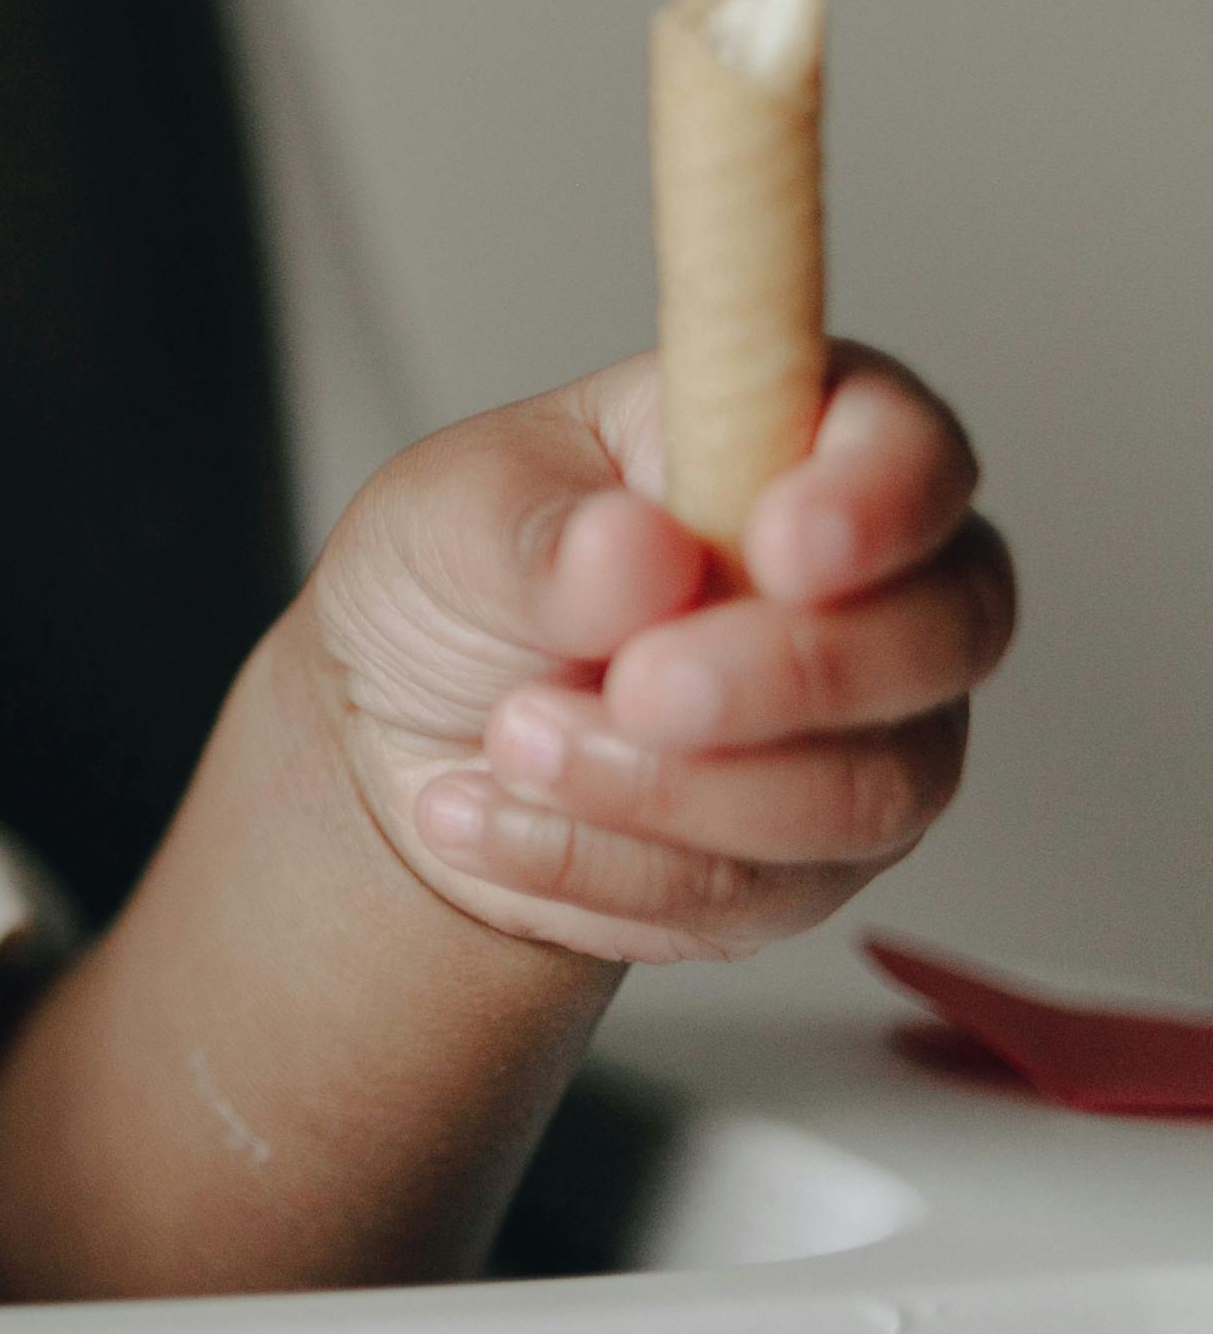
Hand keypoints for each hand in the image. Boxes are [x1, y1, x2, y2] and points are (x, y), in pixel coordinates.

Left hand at [301, 346, 1012, 963]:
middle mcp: (869, 590)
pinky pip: (756, 891)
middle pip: (941, 635)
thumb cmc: (456, 582)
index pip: (908, 447)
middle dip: (786, 673)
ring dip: (671, 786)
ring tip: (512, 745)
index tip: (781, 544)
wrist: (393, 736)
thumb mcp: (448, 516)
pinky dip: (606, 862)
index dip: (878, 497)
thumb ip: (538, 535)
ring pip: (863, 791)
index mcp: (788, 442)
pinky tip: (491, 818)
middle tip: (637, 686)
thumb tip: (634, 549)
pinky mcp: (810, 864)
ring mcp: (864, 737)